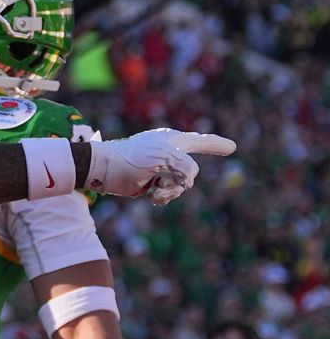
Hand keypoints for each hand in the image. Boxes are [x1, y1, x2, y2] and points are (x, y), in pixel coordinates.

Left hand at [87, 129, 235, 204]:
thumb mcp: (164, 156)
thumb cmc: (132, 158)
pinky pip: (169, 195)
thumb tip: (189, 181)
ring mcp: (162, 169)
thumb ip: (185, 165)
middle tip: (158, 181)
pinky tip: (149, 194)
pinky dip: (161, 197)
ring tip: (152, 187)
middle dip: (178, 182)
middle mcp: (170, 154)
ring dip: (168, 192)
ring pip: (181, 187)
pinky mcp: (153, 183)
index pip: (201, 142)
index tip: (231, 147)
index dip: (216, 145)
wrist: (106, 170)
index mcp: (174, 141)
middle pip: (191, 173)